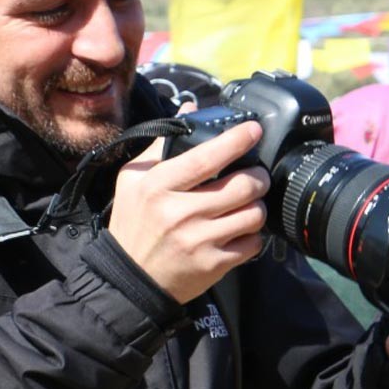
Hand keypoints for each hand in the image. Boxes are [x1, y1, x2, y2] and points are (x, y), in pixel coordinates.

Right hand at [109, 121, 267, 304]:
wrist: (130, 279)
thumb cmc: (134, 224)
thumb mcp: (133, 180)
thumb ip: (162, 144)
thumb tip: (191, 109)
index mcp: (159, 185)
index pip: (206, 157)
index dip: (236, 140)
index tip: (254, 130)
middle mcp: (180, 212)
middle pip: (242, 185)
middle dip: (258, 176)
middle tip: (255, 175)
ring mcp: (199, 240)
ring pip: (254, 214)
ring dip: (258, 206)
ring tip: (248, 204)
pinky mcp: (213, 264)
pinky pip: (252, 243)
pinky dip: (252, 235)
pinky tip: (239, 231)